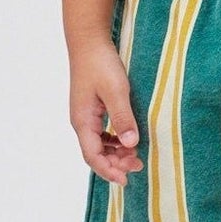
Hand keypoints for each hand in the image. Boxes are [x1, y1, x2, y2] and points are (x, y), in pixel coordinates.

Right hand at [71, 38, 143, 182]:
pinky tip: (128, 139)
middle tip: (139, 165)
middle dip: (116, 163)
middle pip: (96, 154)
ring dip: (116, 153)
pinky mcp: (92, 108)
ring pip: (99, 145)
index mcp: (83, 121)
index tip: (126, 179)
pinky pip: (102, 133)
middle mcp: (81, 122)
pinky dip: (115, 141)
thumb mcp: (116, 91)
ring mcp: (86, 115)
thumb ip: (123, 117)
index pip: (93, 156)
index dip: (109, 171)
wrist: (89, 42)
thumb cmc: (101, 64)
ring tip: (136, 155)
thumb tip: (131, 144)